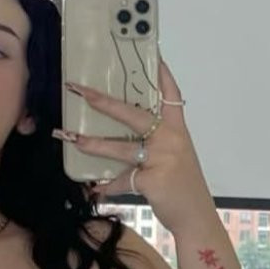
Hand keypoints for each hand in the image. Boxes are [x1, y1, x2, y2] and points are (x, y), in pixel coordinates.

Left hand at [55, 56, 213, 233]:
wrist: (196, 217)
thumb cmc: (184, 188)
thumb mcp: (176, 158)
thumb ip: (155, 146)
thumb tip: (125, 141)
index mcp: (177, 130)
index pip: (171, 95)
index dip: (161, 73)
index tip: (151, 51)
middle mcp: (170, 139)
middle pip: (133, 115)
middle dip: (104, 103)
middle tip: (81, 91)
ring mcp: (161, 159)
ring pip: (121, 148)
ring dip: (94, 144)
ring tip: (73, 139)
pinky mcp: (151, 180)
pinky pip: (122, 180)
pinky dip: (108, 186)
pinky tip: (96, 190)